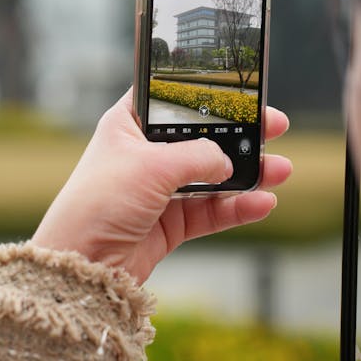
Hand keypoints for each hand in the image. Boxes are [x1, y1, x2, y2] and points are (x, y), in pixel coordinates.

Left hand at [32, 89, 291, 283]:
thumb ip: (197, 157)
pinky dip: (237, 207)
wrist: (80, 267)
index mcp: (129, 125)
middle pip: (201, 138)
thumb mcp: (151, 166)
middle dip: (239, 135)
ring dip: (246, 174)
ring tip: (280, 170)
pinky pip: (210, 211)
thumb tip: (227, 161)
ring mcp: (158, 190)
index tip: (240, 93)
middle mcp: (145, 154)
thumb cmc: (99, 202)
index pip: (173, 101)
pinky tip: (262, 202)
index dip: (206, 95)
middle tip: (273, 126)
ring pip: (212, 177)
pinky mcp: (169, 223)